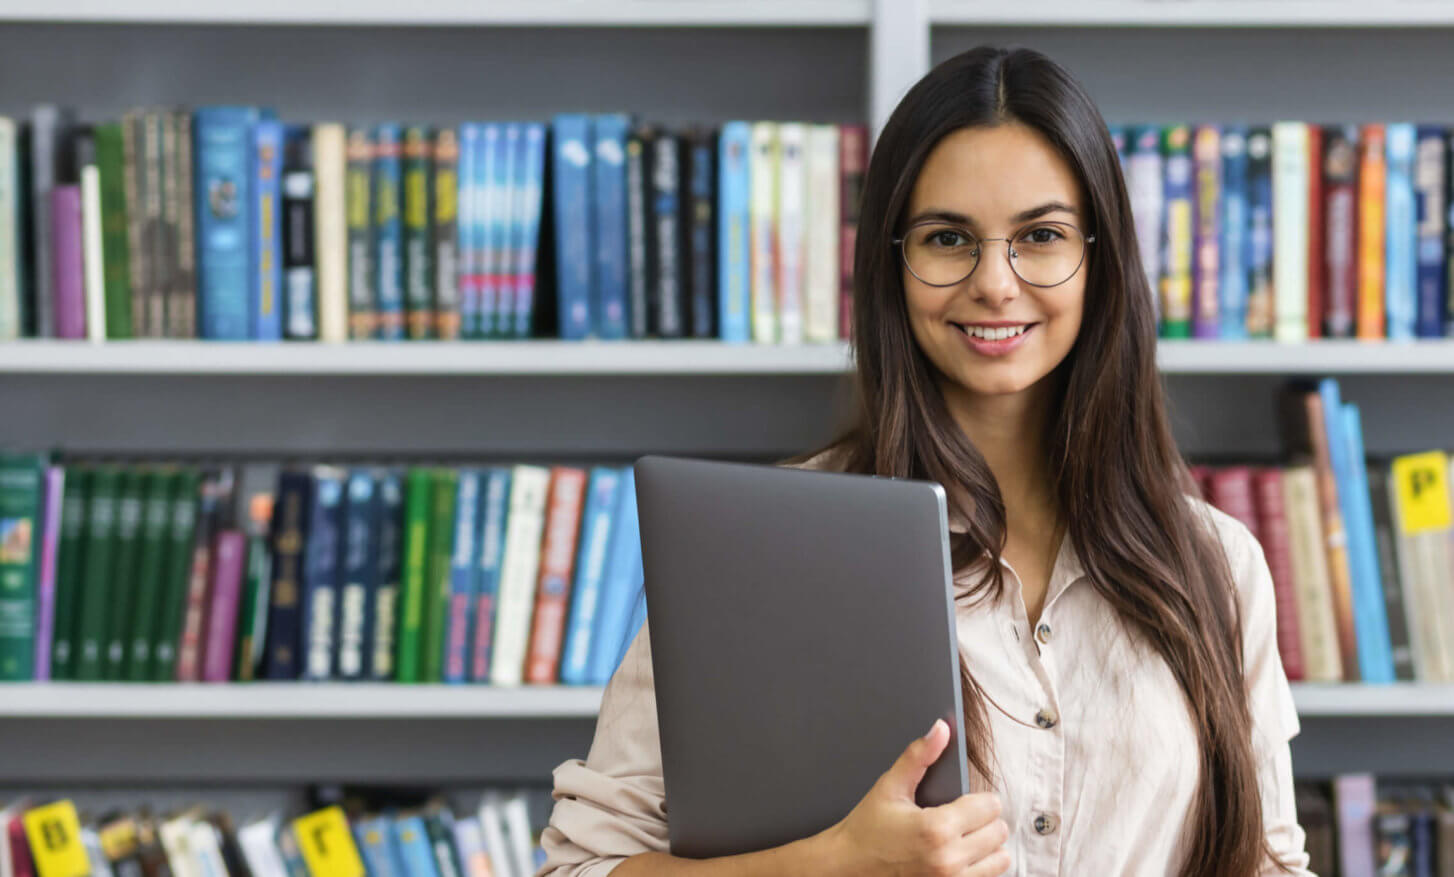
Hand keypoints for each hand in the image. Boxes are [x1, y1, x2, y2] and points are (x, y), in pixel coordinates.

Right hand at [820, 719, 1010, 876]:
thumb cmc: (868, 828)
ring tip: (963, 837)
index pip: (990, 806)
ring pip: (999, 857)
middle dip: (983, 820)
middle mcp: (948, 859)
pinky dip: (982, 865)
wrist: (849, 866)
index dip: (978, 798)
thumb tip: (941, 729)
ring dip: (987, 845)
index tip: (962, 800)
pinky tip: (962, 855)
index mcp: (936, 828)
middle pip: (999, 831)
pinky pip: (989, 876)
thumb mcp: (890, 787)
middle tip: (960, 817)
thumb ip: (919, 756)